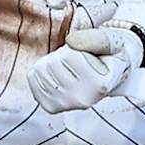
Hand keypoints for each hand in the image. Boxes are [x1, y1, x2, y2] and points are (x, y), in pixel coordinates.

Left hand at [28, 23, 142, 112]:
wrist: (108, 76)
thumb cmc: (110, 56)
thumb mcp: (111, 42)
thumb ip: (95, 38)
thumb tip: (70, 41)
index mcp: (100, 85)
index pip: (69, 55)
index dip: (76, 47)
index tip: (89, 55)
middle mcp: (82, 100)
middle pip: (53, 63)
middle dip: (62, 54)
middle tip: (77, 60)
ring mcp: (65, 105)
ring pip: (41, 69)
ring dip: (52, 61)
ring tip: (69, 68)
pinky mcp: (51, 107)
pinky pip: (32, 78)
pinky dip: (41, 71)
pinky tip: (57, 74)